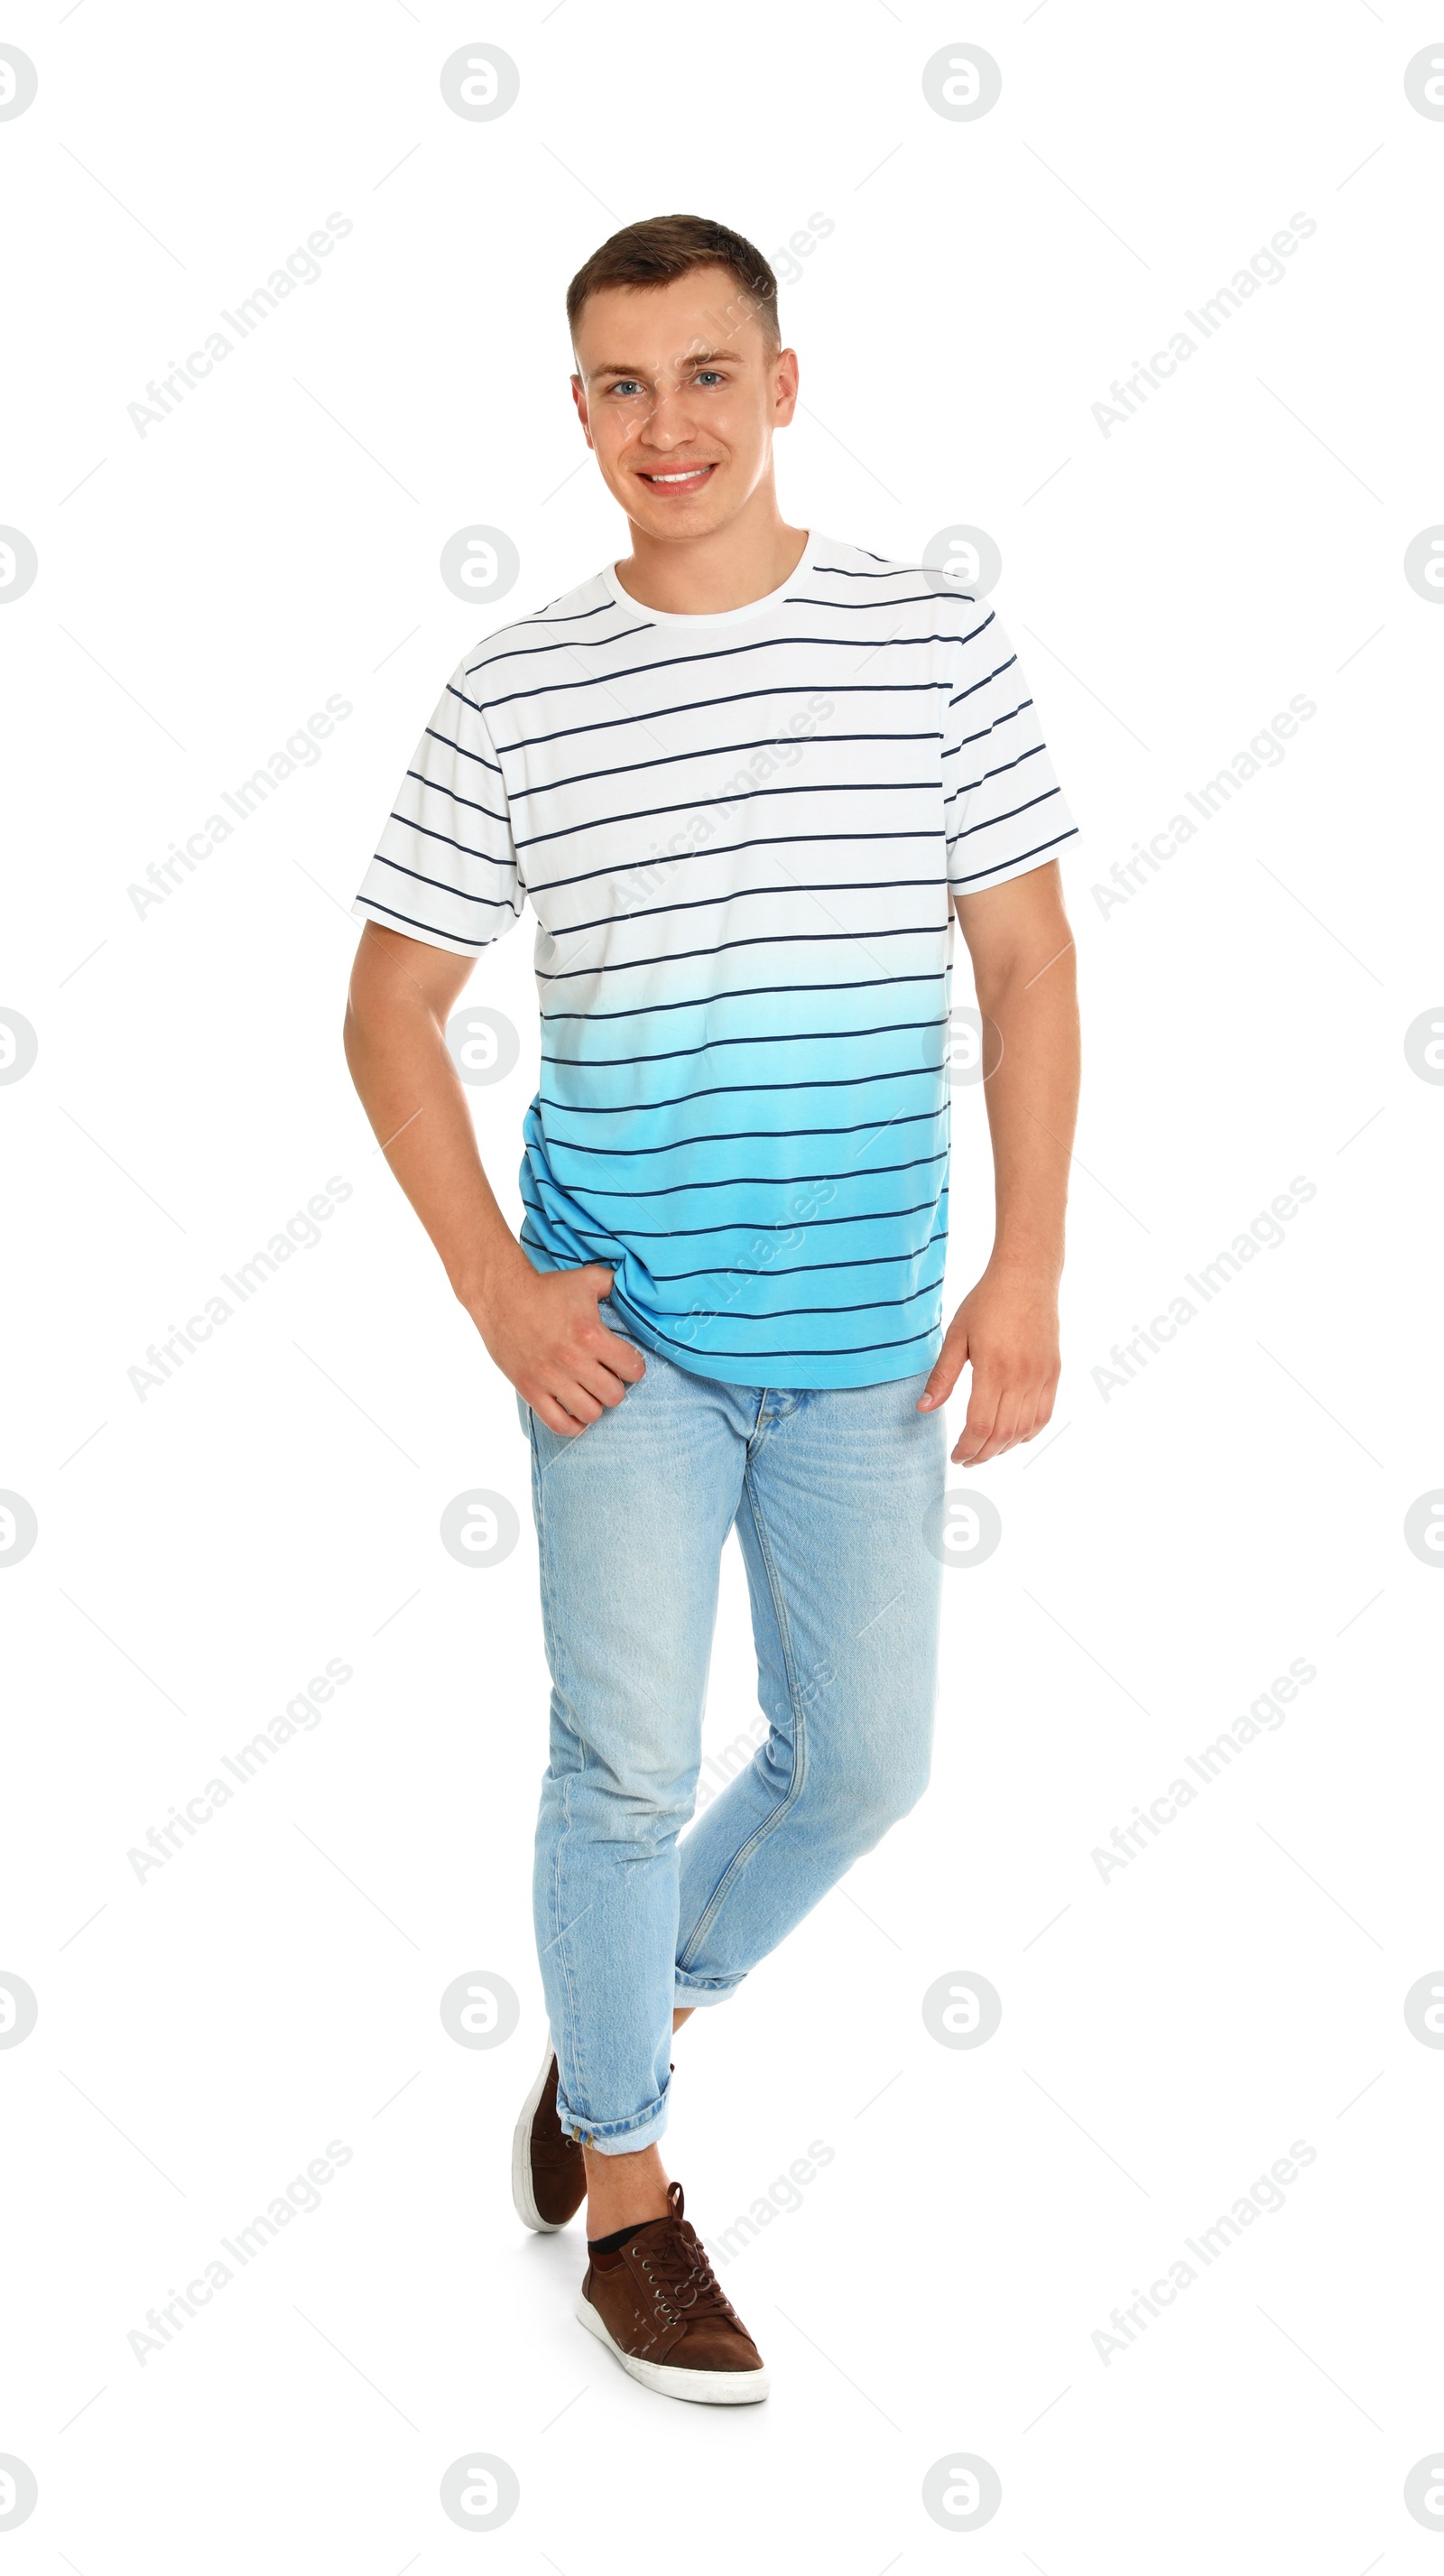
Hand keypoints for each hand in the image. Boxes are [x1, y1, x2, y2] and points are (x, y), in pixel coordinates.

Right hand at [471, 1260, 644, 1435]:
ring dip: (594, 1405)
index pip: (632, 1369)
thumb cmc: (545, 1288)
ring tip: (589, 1393)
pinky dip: (572, 1425)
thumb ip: (614, 1283)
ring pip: (590, 1413)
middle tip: (606, 1378)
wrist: (501, 1296)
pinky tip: (574, 1412)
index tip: (625, 1363)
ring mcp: (550, 1378)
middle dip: (615, 1387)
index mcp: (591, 1335)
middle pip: (614, 1395)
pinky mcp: (530, 1390)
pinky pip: (559, 1424)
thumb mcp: (586, 1279)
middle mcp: (573, 1360)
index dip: (633, 1367)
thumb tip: (633, 1285)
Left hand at [917, 1264, 1059, 1464]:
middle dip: (982, 1454)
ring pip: (1023, 1430)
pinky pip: (1043, 1416)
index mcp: (993, 1369)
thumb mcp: (956, 1335)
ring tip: (985, 1451)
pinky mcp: (1053, 1373)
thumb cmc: (986, 1303)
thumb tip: (924, 1409)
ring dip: (1003, 1448)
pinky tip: (1012, 1437)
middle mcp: (1021, 1377)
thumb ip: (942, 1376)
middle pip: (1002, 1435)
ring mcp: (1041, 1377)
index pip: (979, 1426)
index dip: (966, 1448)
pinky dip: (1027, 1434)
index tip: (955, 1456)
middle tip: (966, 1459)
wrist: (1027, 1277)